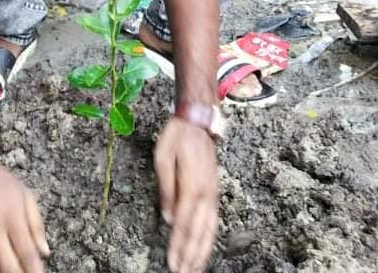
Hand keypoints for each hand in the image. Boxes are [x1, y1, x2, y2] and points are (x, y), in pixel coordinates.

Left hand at [154, 117, 218, 272]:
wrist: (198, 120)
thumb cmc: (177, 136)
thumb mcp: (162, 157)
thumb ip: (166, 189)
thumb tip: (168, 219)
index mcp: (192, 186)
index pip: (183, 224)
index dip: (178, 247)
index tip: (173, 264)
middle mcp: (206, 194)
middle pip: (199, 232)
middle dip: (191, 256)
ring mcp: (213, 193)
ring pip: (210, 229)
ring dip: (203, 251)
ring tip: (196, 269)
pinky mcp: (214, 190)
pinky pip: (214, 220)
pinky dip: (210, 237)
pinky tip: (206, 247)